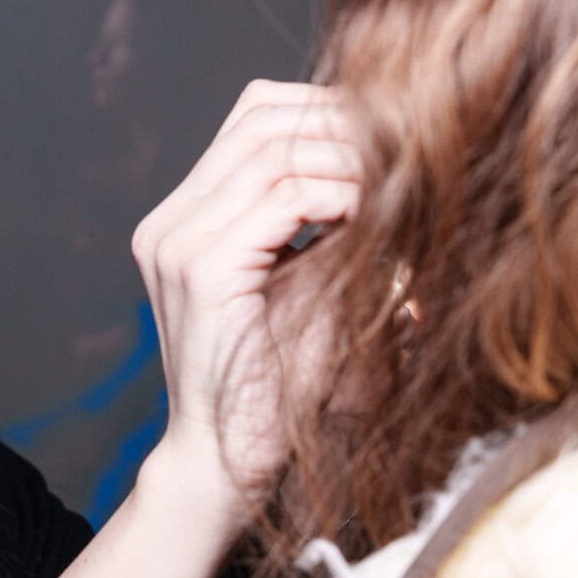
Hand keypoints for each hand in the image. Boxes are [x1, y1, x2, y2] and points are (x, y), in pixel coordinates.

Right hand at [131, 80, 362, 524]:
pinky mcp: (202, 271)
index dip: (323, 111)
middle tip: (408, 143)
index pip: (251, 119)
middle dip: (341, 122)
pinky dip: (337, 196)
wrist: (232, 466)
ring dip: (347, 157)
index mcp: (183, 221)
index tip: (393, 133)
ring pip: (273, 149)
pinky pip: (281, 199)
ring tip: (400, 180)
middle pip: (259, 118)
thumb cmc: (279, 387)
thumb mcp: (307, 284)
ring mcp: (177, 244)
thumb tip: (398, 158)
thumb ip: (328, 222)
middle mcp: (168, 224)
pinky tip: (374, 216)